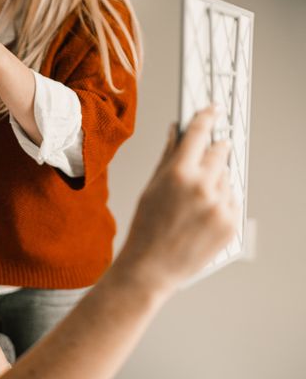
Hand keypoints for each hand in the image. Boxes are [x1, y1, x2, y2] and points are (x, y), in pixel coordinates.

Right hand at [115, 106, 239, 292]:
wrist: (151, 268)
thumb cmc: (145, 229)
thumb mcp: (151, 188)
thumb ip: (168, 157)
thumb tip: (176, 131)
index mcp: (178, 174)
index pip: (199, 133)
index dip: (206, 117)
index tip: (212, 109)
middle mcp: (203, 187)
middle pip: (220, 151)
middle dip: (213, 151)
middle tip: (202, 161)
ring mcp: (220, 206)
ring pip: (227, 177)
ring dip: (215, 181)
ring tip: (193, 203)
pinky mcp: (231, 223)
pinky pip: (232, 200)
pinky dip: (220, 202)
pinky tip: (201, 216)